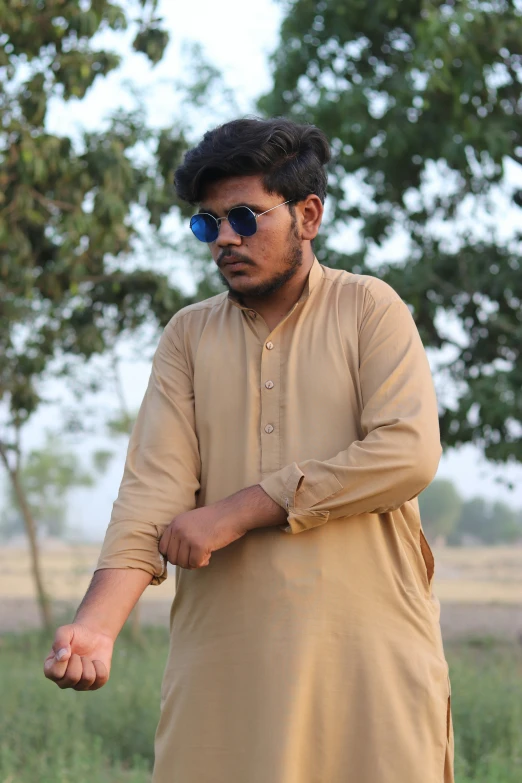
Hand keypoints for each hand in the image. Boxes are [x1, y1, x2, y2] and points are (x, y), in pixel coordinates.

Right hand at [43, 622, 113, 690]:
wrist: (94, 635)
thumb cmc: (76, 634)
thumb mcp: (65, 632)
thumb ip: (60, 641)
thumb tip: (63, 656)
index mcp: (51, 670)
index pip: (55, 673)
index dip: (65, 659)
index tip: (69, 650)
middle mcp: (63, 681)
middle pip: (73, 677)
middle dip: (79, 660)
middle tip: (79, 654)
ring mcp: (79, 685)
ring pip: (88, 678)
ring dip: (89, 663)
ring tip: (86, 658)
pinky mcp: (94, 685)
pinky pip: (101, 678)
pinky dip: (100, 666)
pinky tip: (95, 662)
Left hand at [159, 485, 287, 569]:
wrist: (233, 513)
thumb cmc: (216, 519)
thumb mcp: (191, 522)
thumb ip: (180, 535)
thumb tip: (172, 558)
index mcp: (175, 523)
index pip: (163, 548)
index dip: (175, 555)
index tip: (186, 554)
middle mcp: (178, 529)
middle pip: (172, 558)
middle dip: (185, 561)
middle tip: (198, 555)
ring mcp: (188, 537)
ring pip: (183, 563)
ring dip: (194, 562)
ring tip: (205, 553)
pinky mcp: (199, 545)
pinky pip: (195, 564)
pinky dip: (203, 562)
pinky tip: (210, 553)